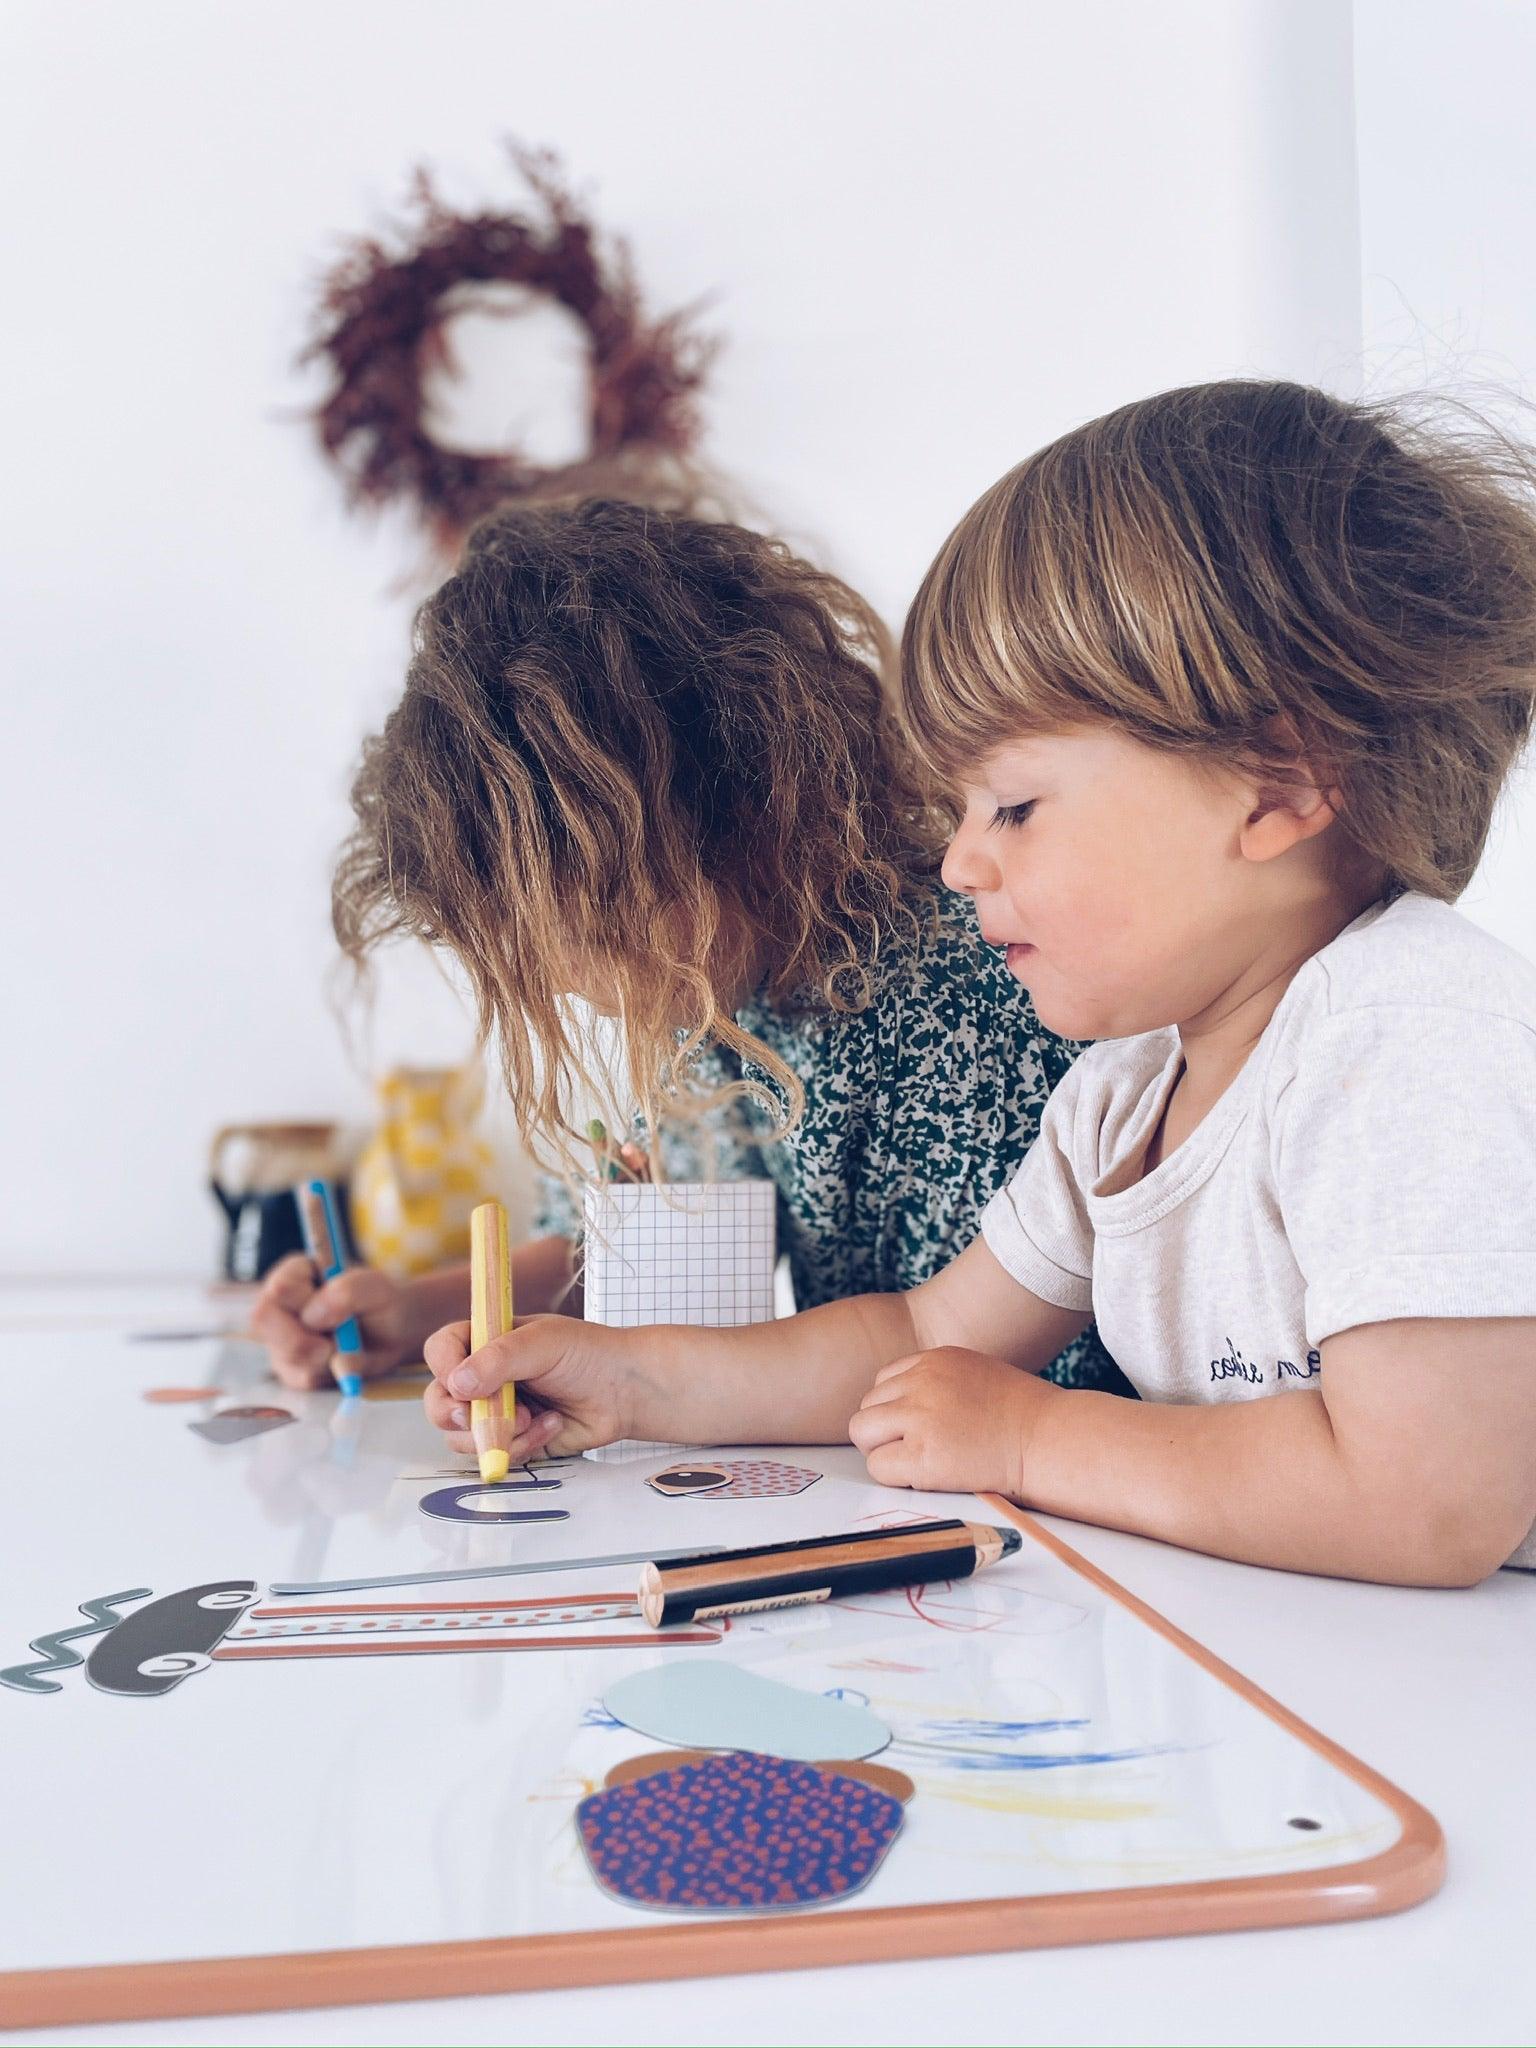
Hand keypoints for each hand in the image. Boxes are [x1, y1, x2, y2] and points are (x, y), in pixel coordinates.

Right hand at [248, 1254, 412, 1390]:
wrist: (397, 1335)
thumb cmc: (382, 1303)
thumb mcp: (377, 1288)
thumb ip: (348, 1292)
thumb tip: (312, 1318)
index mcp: (296, 1273)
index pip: (280, 1287)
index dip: (305, 1303)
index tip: (337, 1312)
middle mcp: (280, 1304)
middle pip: (264, 1320)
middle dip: (302, 1339)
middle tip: (332, 1345)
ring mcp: (280, 1337)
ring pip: (284, 1355)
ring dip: (323, 1358)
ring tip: (347, 1345)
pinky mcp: (291, 1368)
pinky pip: (300, 1379)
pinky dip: (329, 1375)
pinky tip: (343, 1361)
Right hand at [424, 1313, 634, 1463]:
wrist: (626, 1392)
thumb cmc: (588, 1354)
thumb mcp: (544, 1343)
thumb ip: (500, 1360)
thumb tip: (457, 1383)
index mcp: (487, 1341)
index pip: (441, 1350)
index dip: (442, 1365)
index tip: (459, 1380)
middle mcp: (484, 1377)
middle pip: (439, 1401)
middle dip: (456, 1413)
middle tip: (475, 1416)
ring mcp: (495, 1411)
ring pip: (460, 1436)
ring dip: (496, 1431)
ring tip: (533, 1416)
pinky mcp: (512, 1440)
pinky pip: (494, 1453)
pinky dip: (521, 1444)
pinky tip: (550, 1425)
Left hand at [848, 1345, 1052, 1497]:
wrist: (1051, 1440)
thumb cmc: (1024, 1417)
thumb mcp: (977, 1376)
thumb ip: (938, 1382)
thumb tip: (901, 1405)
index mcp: (936, 1359)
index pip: (884, 1381)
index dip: (897, 1409)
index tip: (921, 1428)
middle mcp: (922, 1382)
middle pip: (867, 1407)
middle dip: (884, 1432)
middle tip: (916, 1450)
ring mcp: (920, 1416)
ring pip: (864, 1433)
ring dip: (884, 1452)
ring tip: (920, 1463)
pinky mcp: (922, 1455)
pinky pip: (878, 1467)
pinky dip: (895, 1477)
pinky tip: (928, 1476)